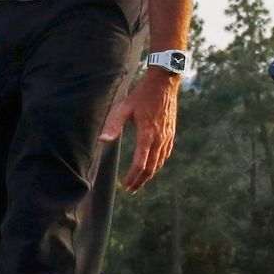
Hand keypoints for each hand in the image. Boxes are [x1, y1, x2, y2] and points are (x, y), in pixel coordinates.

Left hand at [101, 70, 179, 193]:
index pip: (140, 163)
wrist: (165, 84)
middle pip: (151, 168)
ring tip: (139, 181)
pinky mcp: (171, 133)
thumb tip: (102, 140)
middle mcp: (159, 139)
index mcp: (147, 134)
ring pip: (159, 163)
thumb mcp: (124, 108)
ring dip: (149, 175)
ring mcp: (167, 137)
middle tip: (130, 189)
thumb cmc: (141, 95)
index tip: (125, 185)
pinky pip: (165, 154)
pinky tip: (153, 166)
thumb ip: (113, 125)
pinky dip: (158, 164)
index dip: (133, 177)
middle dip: (140, 181)